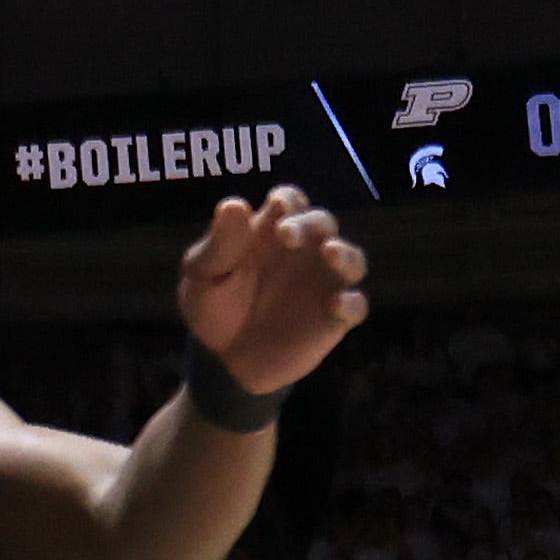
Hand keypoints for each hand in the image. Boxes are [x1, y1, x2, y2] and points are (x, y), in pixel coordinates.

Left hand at [177, 185, 369, 404]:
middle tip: (287, 234)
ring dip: (345, 254)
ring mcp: (323, 283)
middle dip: (309, 223)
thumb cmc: (210, 305)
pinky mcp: (334, 318)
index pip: (290, 202)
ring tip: (329, 253)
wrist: (219, 359)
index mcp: (271, 232)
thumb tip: (235, 204)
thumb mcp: (204, 274)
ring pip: (352, 259)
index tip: (277, 206)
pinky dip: (351, 303)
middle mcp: (304, 251)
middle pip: (322, 223)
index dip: (288, 200)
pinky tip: (334, 304)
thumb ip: (221, 242)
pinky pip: (356, 306)